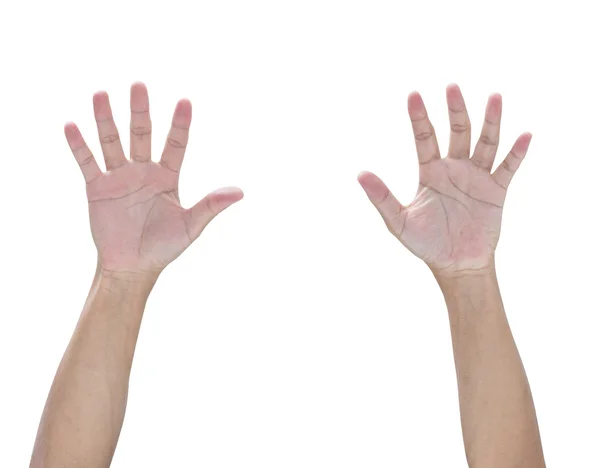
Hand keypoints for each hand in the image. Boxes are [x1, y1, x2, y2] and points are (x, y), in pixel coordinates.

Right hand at [65, 82, 242, 276]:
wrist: (132, 267)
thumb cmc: (164, 247)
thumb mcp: (191, 226)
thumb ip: (211, 206)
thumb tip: (240, 192)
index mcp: (168, 177)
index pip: (176, 144)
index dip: (180, 124)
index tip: (185, 101)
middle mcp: (143, 171)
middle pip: (141, 135)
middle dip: (140, 111)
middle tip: (139, 84)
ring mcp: (119, 178)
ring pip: (112, 142)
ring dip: (106, 120)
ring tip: (100, 94)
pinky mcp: (97, 188)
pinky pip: (87, 163)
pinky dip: (79, 145)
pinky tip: (71, 125)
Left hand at [358, 84, 530, 274]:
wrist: (455, 265)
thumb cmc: (425, 244)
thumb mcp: (398, 222)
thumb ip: (382, 198)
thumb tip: (360, 174)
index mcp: (430, 172)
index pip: (424, 138)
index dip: (419, 117)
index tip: (413, 94)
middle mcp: (454, 168)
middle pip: (457, 132)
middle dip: (455, 110)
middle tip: (452, 87)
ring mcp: (476, 177)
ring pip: (485, 142)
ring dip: (491, 121)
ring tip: (495, 96)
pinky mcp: (496, 191)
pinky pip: (508, 167)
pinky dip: (517, 153)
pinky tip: (525, 135)